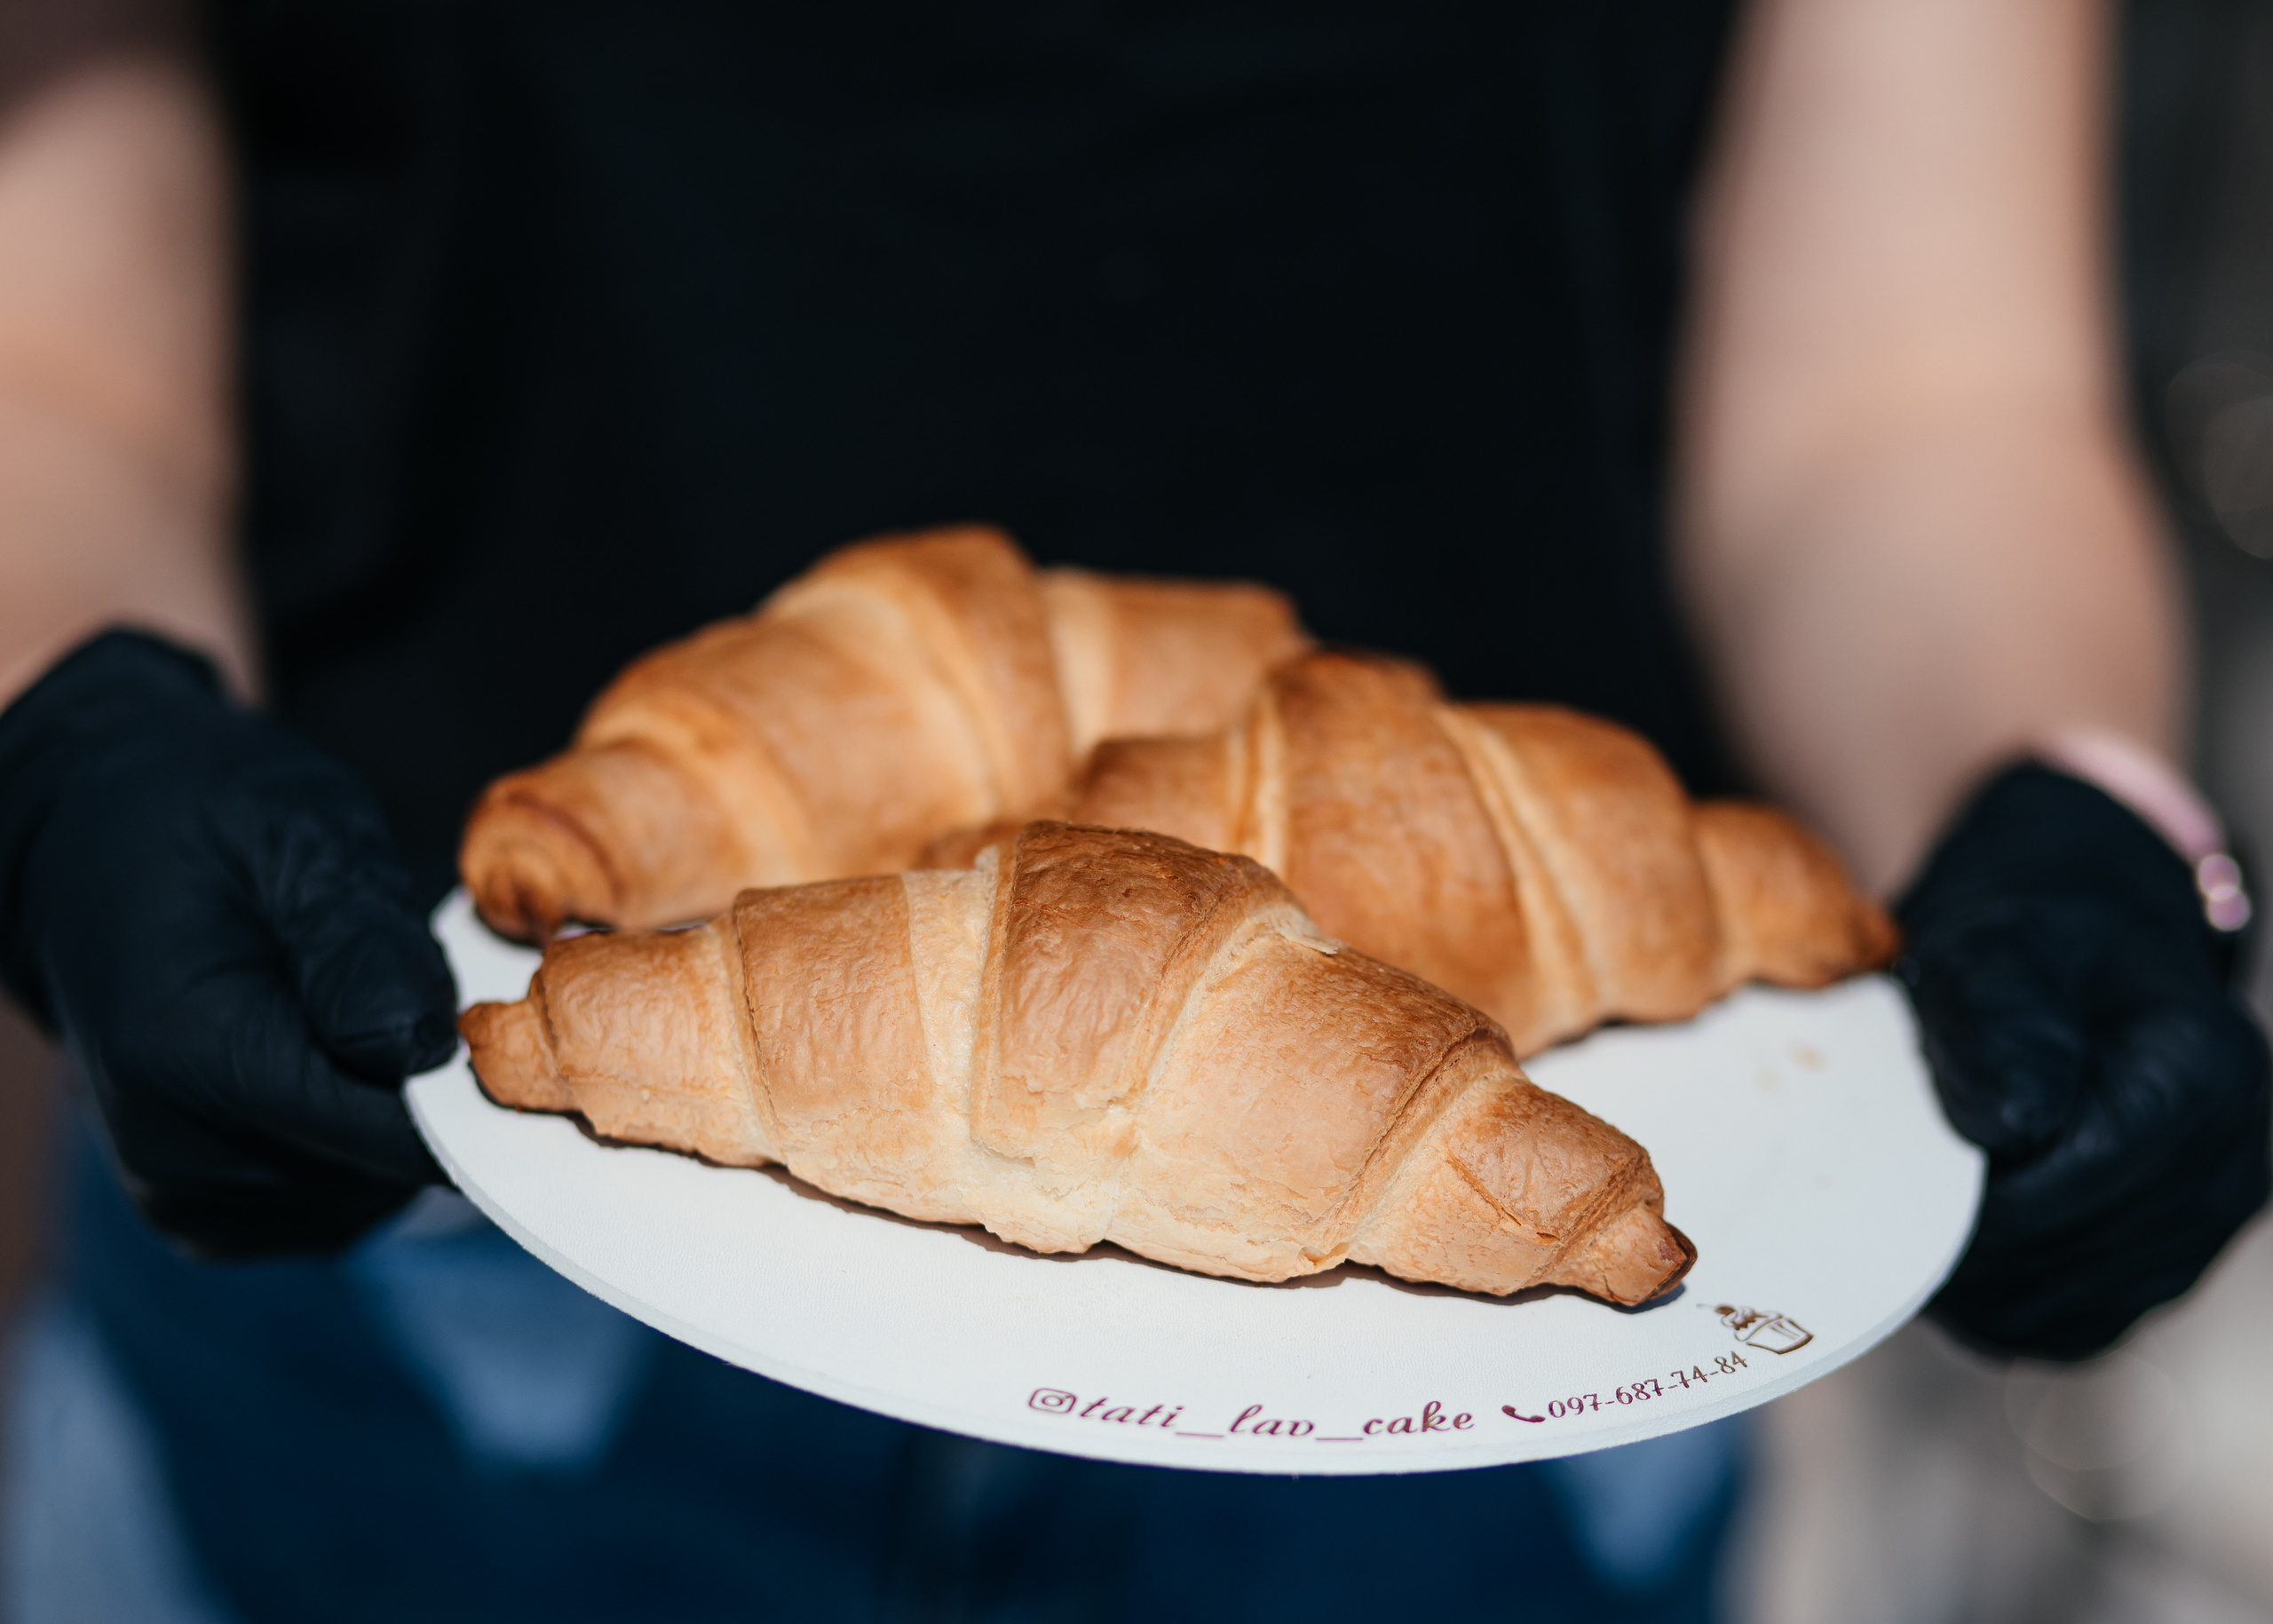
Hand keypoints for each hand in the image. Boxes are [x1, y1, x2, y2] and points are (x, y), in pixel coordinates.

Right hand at [0, 630, 456, 1256]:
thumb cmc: (207, 820)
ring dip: (400, 1110)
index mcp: (189, 1058)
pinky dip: (364, 1137)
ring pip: (373, 1191)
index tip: (539, 1035)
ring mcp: (190, 1197)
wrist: (91, 847)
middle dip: (438, 1088)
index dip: (483, 1091)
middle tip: (434, 979)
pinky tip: (340, 1053)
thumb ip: (359, 941)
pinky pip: (339, 1200)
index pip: (389, 1130)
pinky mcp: (210, 1214)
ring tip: (364, 1003)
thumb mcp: (297, 833)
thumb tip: (421, 1044)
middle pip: (386, 1165)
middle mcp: (179, 1152)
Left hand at [1897, 763, 2270, 1359]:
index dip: (1977, 1194)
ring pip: (2071, 1309)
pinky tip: (1943, 1260)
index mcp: (2202, 1075)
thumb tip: (2013, 1128)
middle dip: (1967, 1244)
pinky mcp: (2164, 1271)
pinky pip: (2071, 1326)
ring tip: (1899, 1232)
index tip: (1889, 1182)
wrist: (2066, 968)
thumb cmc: (2019, 955)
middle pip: (2076, 1255)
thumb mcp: (1991, 953)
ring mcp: (2207, 1226)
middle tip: (1873, 1215)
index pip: (2081, 1176)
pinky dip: (1998, 1307)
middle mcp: (2232, 1161)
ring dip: (1976, 1286)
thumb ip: (1999, 1028)